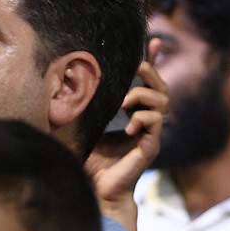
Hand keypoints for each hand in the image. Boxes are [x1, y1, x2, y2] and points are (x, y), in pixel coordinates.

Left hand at [85, 45, 167, 230]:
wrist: (94, 190)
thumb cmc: (87, 160)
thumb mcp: (84, 123)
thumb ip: (85, 103)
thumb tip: (67, 77)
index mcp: (131, 114)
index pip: (146, 83)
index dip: (152, 61)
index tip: (153, 40)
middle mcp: (145, 122)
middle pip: (161, 88)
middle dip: (151, 72)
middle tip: (136, 68)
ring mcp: (150, 134)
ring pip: (162, 102)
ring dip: (144, 96)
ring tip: (125, 102)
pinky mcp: (150, 148)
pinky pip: (156, 123)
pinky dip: (144, 118)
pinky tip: (129, 126)